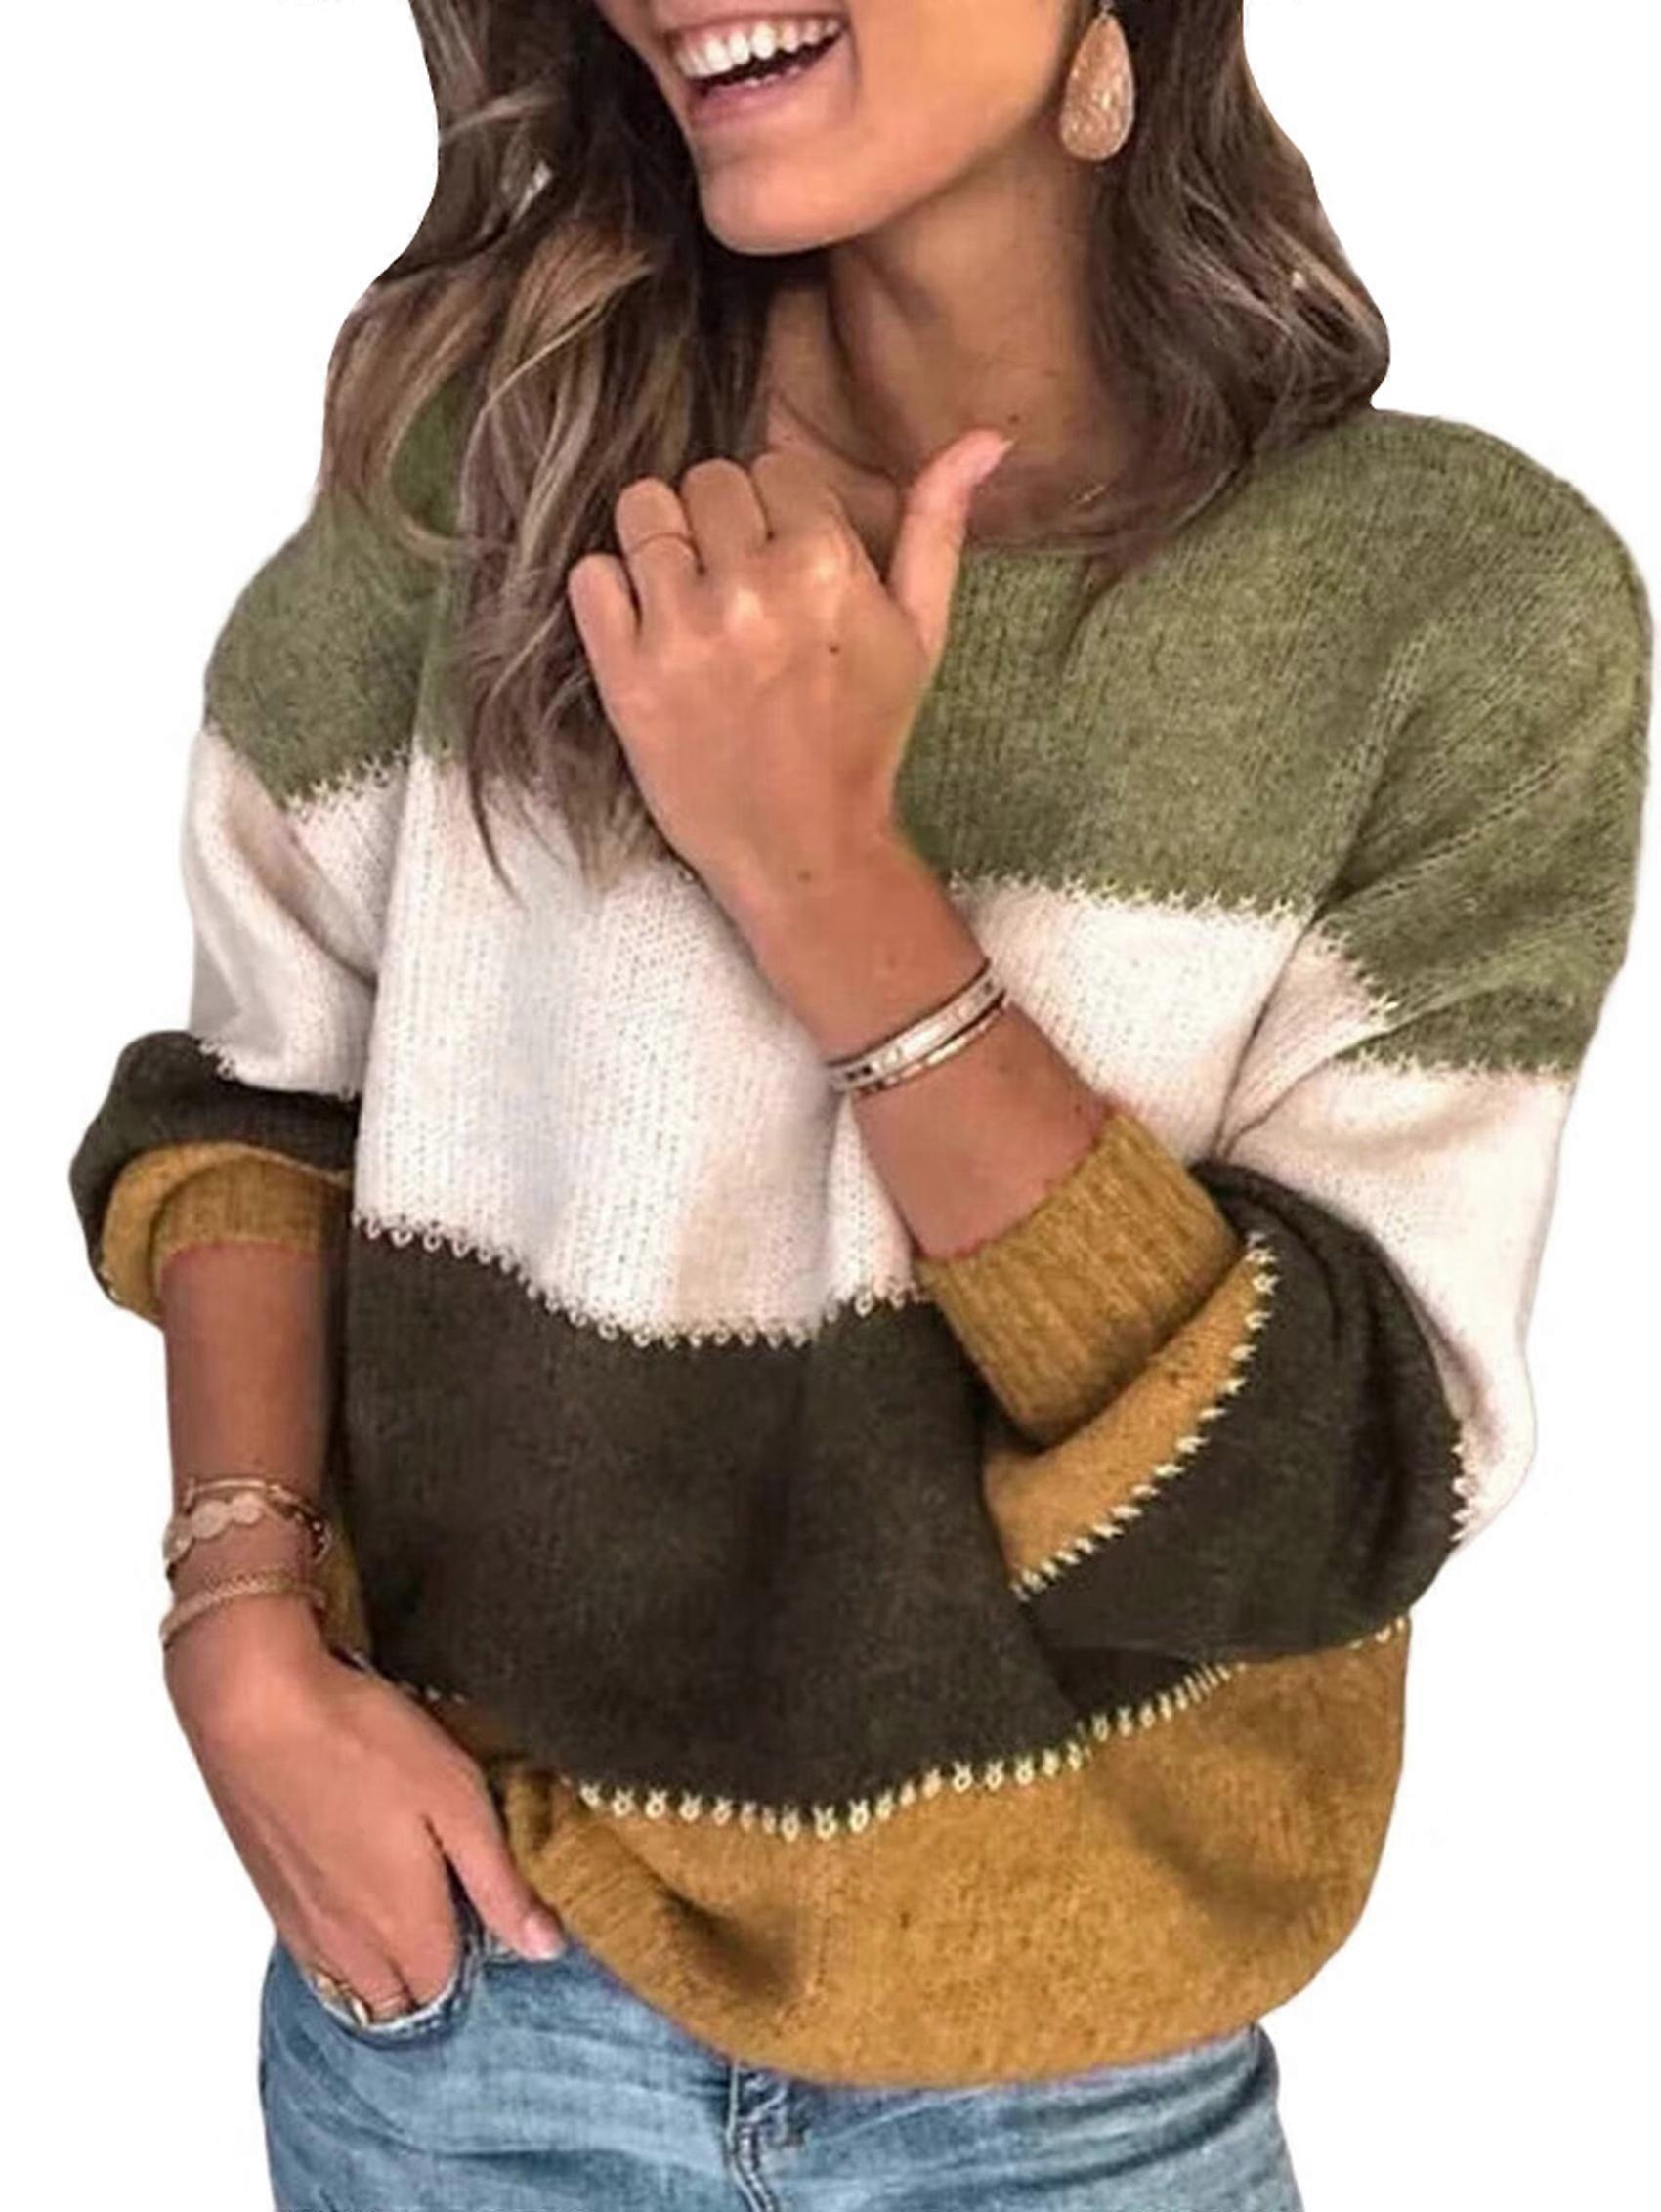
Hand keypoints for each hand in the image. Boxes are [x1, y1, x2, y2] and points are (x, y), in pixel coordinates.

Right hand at [165, 1601, 564, 2019]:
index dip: (475, 1959)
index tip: (489, 1909)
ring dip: (384, 1967)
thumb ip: (499, 1883)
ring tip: (408, 1899)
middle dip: (430, 1975)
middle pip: (398, 2002)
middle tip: (453, 1906)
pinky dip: (342, 1946)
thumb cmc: (363, 1742)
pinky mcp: (268, 1894)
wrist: (253, 1706)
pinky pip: (313, 1956)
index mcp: (402, 1927)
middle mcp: (347, 1945)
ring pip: (351, 1985)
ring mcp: (299, 1924)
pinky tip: (356, 1885)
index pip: (447, 1989)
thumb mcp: (457, 1799)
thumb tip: (544, 1948)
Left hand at [565, 428, 1011, 925]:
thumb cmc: (863, 736)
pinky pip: (590, 576)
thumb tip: (985, 436)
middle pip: (706, 480)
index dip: (778, 513)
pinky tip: (646, 628)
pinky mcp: (626, 674)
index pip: (773, 468)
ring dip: (661, 543)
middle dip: (721, 522)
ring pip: (642, 510)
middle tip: (735, 585)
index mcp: (826, 565)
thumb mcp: (920, 633)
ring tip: (687, 596)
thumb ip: (938, 525)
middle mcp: (750, 588)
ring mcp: (682, 631)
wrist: (803, 847)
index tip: (784, 565)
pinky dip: (609, 592)